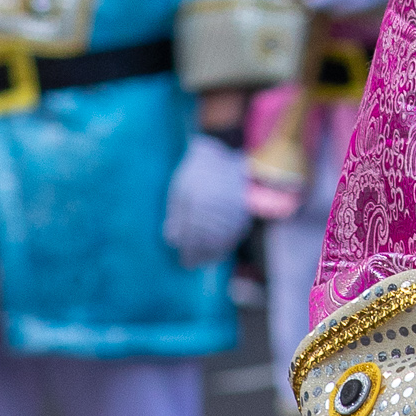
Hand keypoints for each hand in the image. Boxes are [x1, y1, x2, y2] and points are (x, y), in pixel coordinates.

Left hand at [162, 133, 254, 268]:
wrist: (224, 150)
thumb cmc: (197, 172)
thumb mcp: (180, 189)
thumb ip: (177, 215)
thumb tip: (172, 240)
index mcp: (197, 202)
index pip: (192, 236)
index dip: (188, 251)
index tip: (184, 262)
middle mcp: (215, 207)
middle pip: (208, 240)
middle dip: (200, 255)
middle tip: (192, 266)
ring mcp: (232, 207)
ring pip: (224, 238)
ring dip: (215, 254)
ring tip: (207, 261)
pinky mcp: (243, 207)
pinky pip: (237, 231)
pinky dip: (229, 243)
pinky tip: (223, 249)